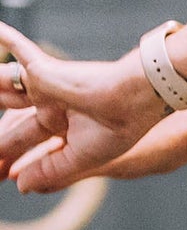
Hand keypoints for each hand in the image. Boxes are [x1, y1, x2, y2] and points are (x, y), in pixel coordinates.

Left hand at [0, 22, 167, 191]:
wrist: (130, 104)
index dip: (15, 159)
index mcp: (66, 129)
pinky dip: (2, 43)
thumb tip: (21, 186)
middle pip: (18, 126)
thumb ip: (50, 172)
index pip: (32, 144)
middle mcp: (53, 107)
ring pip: (9, 96)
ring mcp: (46, 88)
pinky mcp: (41, 71)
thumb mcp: (81, 160)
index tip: (4, 173)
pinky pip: (13, 62)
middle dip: (3, 144)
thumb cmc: (117, 131)